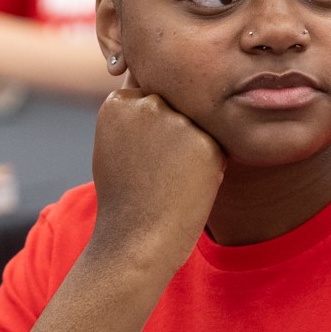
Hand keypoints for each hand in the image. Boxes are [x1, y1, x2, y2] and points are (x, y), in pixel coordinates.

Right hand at [90, 79, 225, 280]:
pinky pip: (214, 146)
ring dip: (192, 148)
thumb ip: (134, 115)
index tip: (142, 157)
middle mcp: (148, 103)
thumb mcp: (116, 144)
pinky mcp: (206, 142)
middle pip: (176, 107)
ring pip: (197, 126)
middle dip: (174, 134)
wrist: (137, 238)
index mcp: (118, 101)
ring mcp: (178, 121)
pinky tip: (189, 185)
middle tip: (159, 171)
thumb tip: (157, 93)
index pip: (150, 99)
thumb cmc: (125, 197)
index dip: (151, 131)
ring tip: (172, 179)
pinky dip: (209, 164)